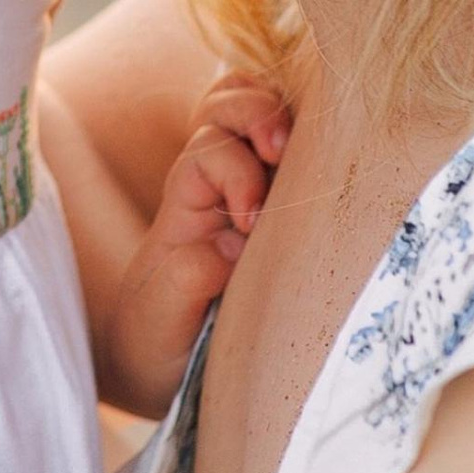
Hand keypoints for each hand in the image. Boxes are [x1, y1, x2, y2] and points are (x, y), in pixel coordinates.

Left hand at [102, 69, 288, 415]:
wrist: (155, 368)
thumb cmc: (158, 341)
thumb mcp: (160, 318)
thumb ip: (187, 277)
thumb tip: (233, 242)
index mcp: (184, 206)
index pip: (207, 152)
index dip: (234, 172)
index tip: (251, 224)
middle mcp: (212, 185)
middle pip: (225, 104)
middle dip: (255, 113)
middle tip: (279, 149)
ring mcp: (246, 187)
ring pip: (251, 104)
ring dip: (275, 108)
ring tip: (296, 143)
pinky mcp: (279, 202)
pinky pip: (285, 139)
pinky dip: (299, 123)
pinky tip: (318, 151)